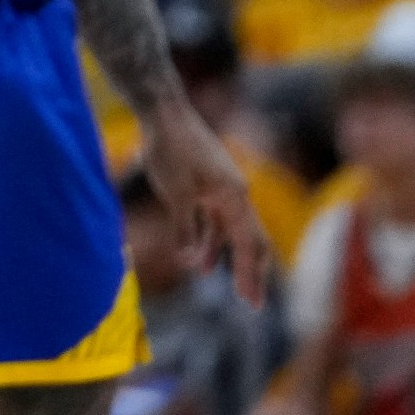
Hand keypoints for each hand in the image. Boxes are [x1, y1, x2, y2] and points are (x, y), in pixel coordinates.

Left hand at [145, 104, 271, 304]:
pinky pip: (213, 216)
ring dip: (217, 252)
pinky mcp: (206, 182)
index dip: (250, 275)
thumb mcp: (175, 194)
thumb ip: (184, 229)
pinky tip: (194, 252)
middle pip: (248, 239)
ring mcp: (222, 187)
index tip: (251, 303)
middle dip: (248, 270)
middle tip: (249, 301)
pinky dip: (206, 235)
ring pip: (227, 229)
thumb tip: (187, 260)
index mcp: (234, 196)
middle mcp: (235, 193)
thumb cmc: (171, 150)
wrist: (163, 112)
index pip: (249, 244)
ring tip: (202, 272)